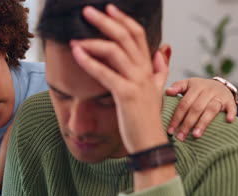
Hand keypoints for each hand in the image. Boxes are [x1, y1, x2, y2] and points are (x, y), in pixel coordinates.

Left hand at [70, 4, 167, 153]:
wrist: (150, 141)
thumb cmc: (148, 117)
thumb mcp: (158, 89)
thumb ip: (160, 68)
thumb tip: (162, 50)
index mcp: (148, 67)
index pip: (138, 34)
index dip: (123, 19)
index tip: (109, 8)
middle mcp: (144, 70)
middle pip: (125, 36)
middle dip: (105, 21)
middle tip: (87, 11)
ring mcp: (136, 81)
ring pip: (115, 51)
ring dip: (93, 40)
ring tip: (76, 37)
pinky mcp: (125, 94)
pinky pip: (105, 73)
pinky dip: (89, 61)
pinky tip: (77, 53)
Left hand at [165, 78, 237, 139]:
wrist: (220, 85)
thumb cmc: (199, 89)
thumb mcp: (188, 84)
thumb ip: (177, 87)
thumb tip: (167, 92)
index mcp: (195, 87)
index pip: (184, 104)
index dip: (177, 117)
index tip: (171, 131)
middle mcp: (208, 90)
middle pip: (196, 108)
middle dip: (187, 124)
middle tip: (180, 137)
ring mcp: (220, 96)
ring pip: (211, 109)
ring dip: (203, 123)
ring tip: (195, 135)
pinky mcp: (230, 101)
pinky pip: (231, 107)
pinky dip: (231, 113)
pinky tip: (228, 121)